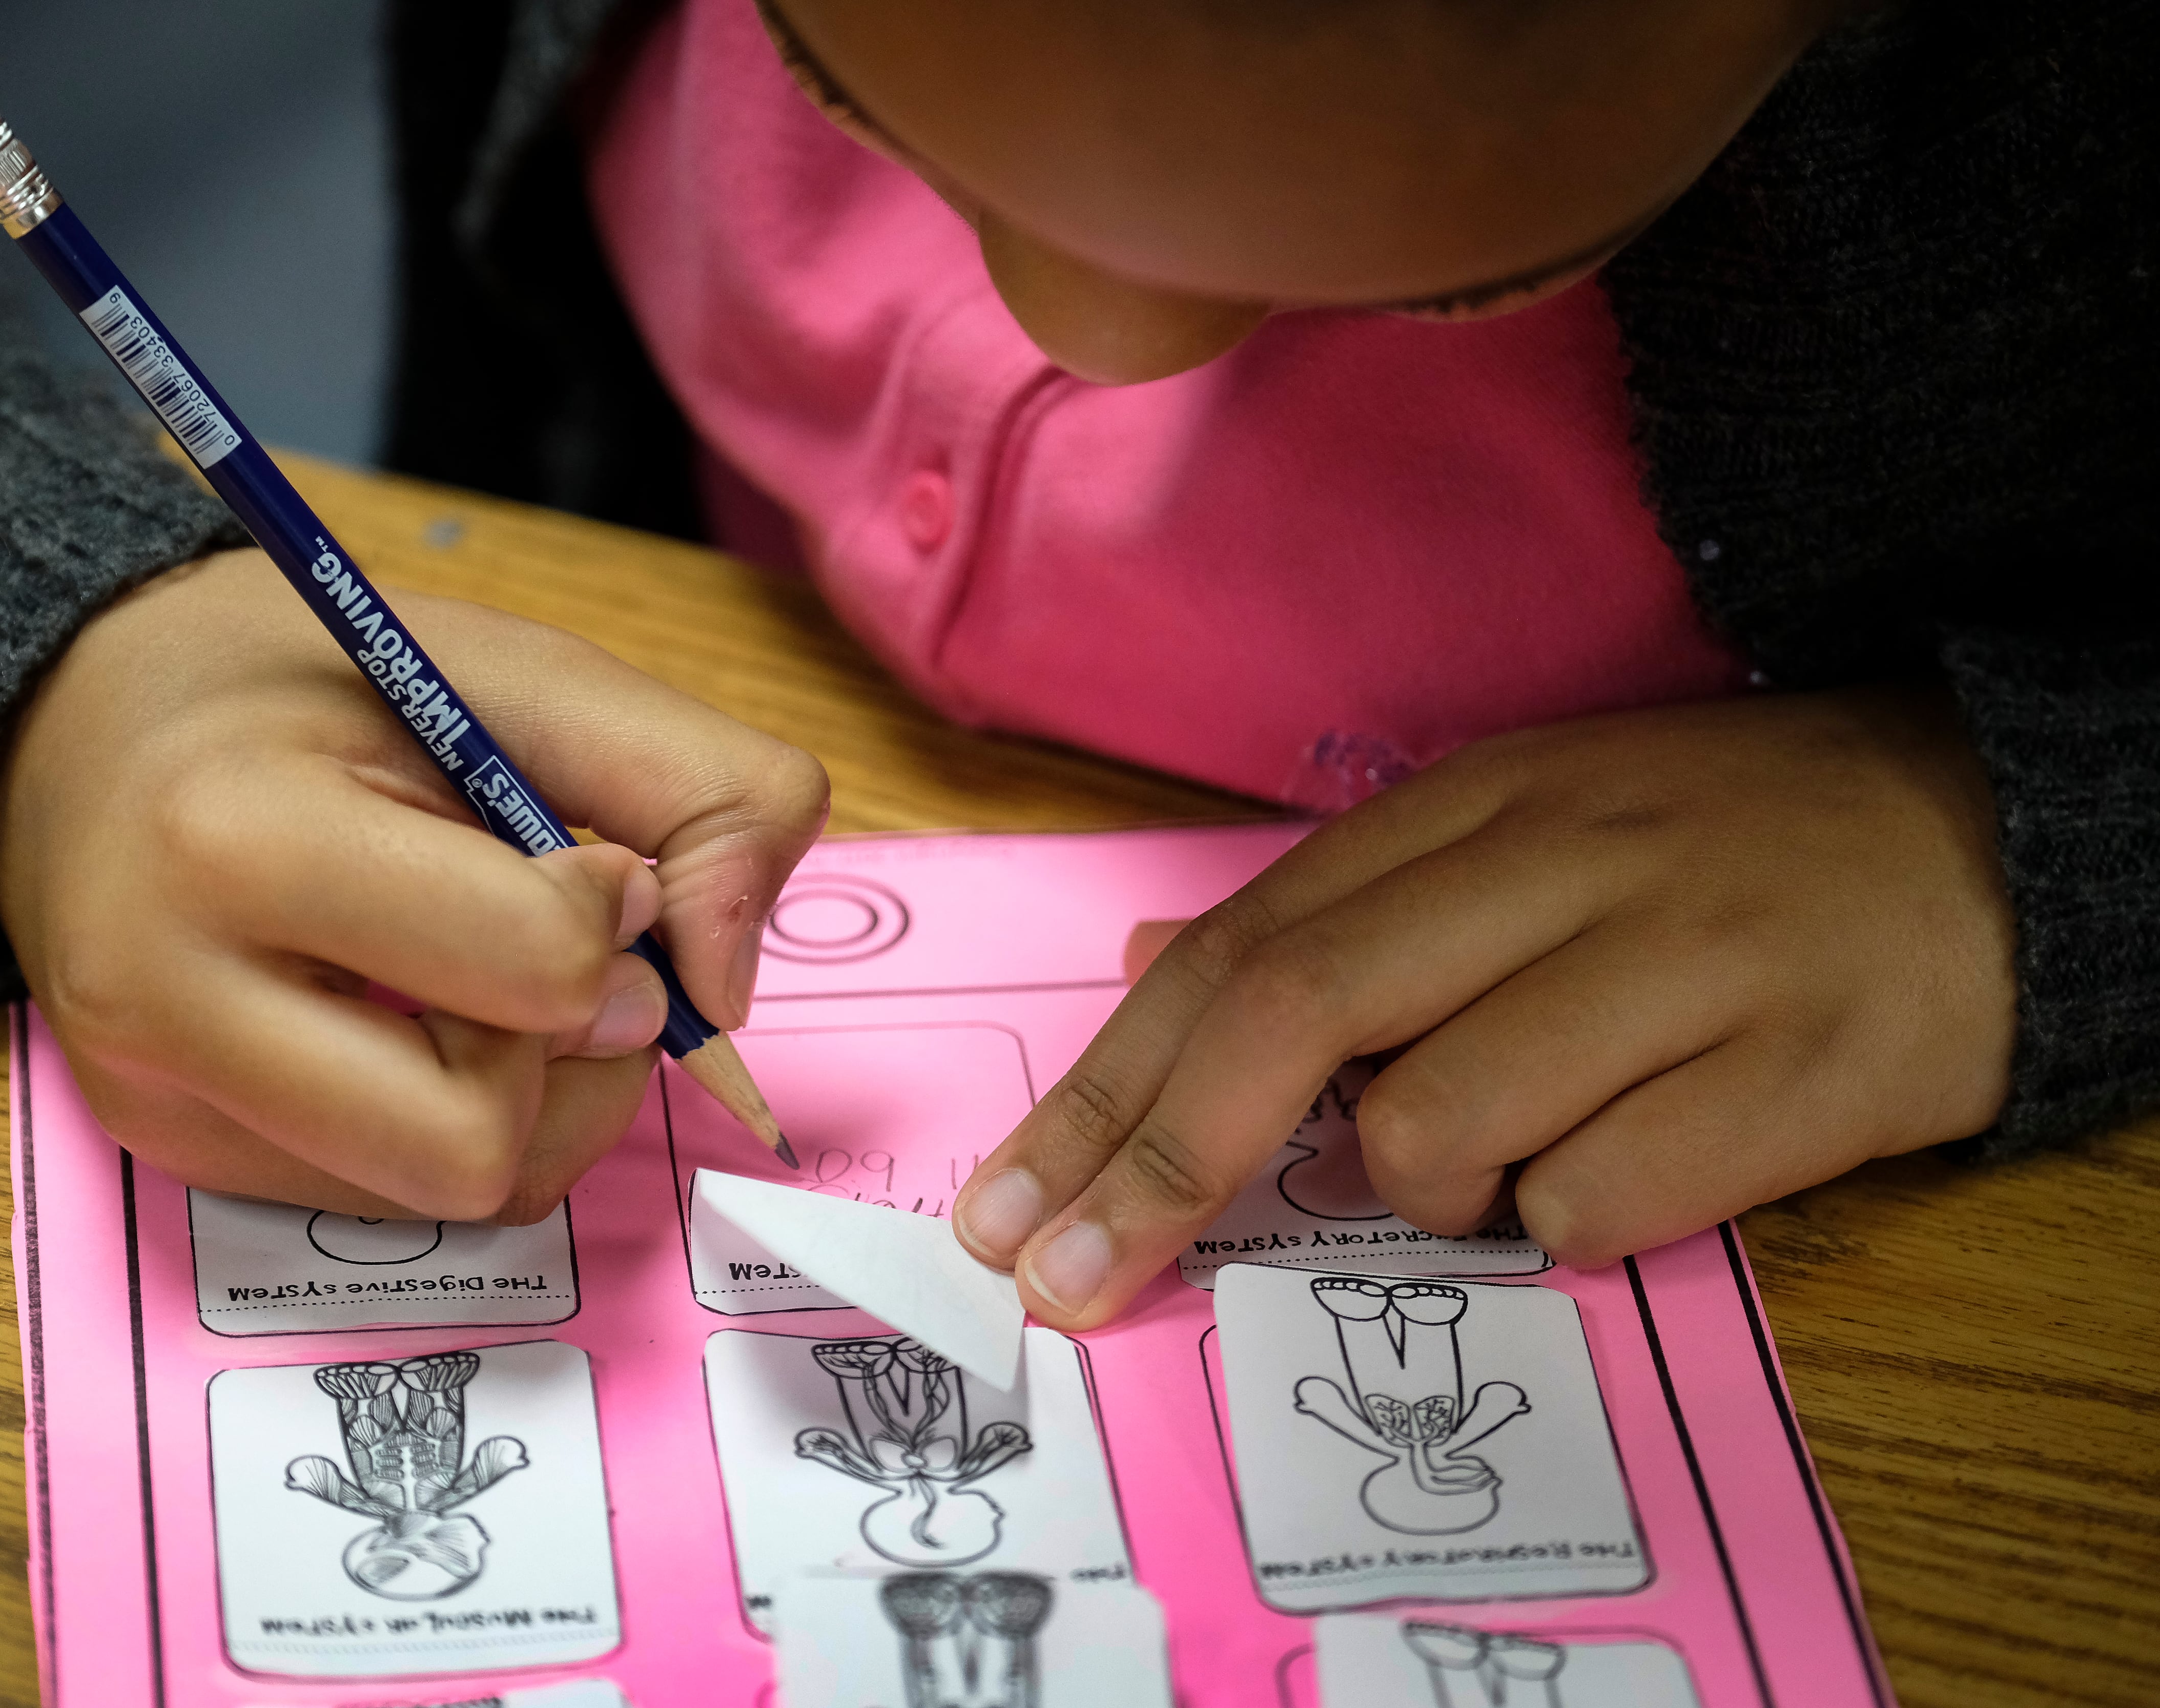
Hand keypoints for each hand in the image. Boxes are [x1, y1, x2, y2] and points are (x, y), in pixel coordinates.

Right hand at [0, 549, 828, 1221]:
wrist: (84, 723)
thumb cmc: (309, 687)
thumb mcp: (522, 671)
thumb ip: (697, 784)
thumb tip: (727, 979)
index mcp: (239, 839)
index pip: (532, 970)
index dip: (617, 919)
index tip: (593, 860)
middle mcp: (170, 999)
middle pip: (481, 1142)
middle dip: (575, 1050)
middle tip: (556, 950)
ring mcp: (162, 1099)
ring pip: (457, 1195)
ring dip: (538, 1100)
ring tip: (493, 982)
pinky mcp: (174, 1156)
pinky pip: (404, 1207)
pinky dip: (467, 1123)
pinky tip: (425, 1021)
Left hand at [952, 686, 2015, 1324]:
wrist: (1987, 826)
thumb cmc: (1711, 850)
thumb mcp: (1512, 834)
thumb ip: (1333, 910)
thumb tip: (1143, 971)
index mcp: (1472, 806)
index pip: (1239, 954)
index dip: (1109, 1092)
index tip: (1011, 1209)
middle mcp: (1558, 866)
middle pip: (1296, 1019)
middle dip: (1156, 1167)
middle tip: (1066, 1281)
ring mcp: (1681, 963)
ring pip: (1446, 1125)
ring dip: (1423, 1186)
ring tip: (1503, 1154)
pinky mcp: (1800, 1069)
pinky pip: (1608, 1199)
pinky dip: (1576, 1215)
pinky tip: (1628, 1161)